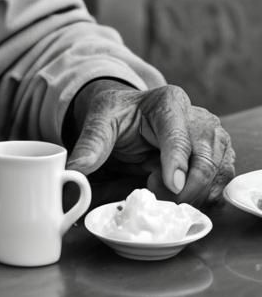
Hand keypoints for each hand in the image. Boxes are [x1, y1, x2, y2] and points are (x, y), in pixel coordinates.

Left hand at [66, 81, 234, 206]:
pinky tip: (179, 191)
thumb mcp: (100, 121)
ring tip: (161, 186)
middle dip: (183, 188)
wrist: (133, 115)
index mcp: (170, 101)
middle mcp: (199, 117)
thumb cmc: (120, 115)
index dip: (175, 162)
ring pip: (217, 175)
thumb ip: (91, 145)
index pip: (178, 136)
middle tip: (156, 194)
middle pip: (204, 161)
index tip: (171, 185)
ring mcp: (215, 136)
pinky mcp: (221, 154)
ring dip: (193, 193)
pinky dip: (204, 194)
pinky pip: (222, 183)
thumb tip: (74, 171)